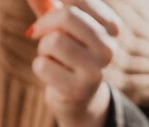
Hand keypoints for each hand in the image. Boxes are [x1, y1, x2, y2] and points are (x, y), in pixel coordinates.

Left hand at [26, 0, 120, 118]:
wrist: (78, 95)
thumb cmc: (70, 51)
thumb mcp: (65, 26)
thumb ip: (51, 5)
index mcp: (112, 28)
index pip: (77, 0)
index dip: (54, 6)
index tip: (47, 15)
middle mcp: (109, 49)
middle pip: (67, 16)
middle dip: (45, 22)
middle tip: (36, 32)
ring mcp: (95, 72)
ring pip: (53, 41)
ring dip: (43, 47)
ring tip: (51, 56)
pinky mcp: (77, 90)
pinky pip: (42, 66)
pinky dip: (39, 66)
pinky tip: (52, 73)